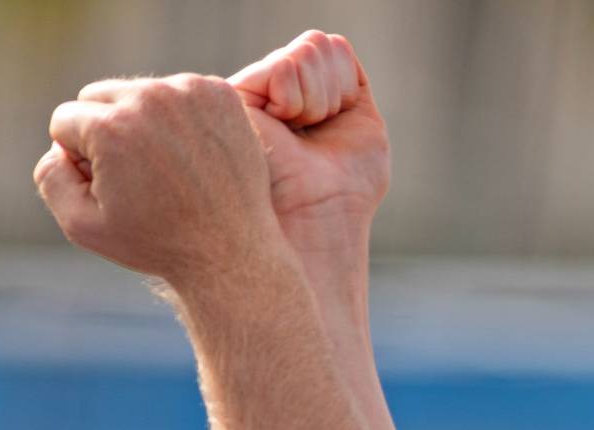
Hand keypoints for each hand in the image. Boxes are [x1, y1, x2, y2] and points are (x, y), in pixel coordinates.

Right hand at [37, 74, 283, 287]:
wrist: (233, 253)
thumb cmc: (158, 244)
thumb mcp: (82, 224)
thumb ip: (50, 176)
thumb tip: (59, 145)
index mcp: (110, 127)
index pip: (65, 121)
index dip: (81, 158)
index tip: (113, 186)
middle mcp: (150, 100)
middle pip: (99, 97)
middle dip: (107, 131)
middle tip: (138, 176)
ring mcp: (191, 93)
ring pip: (140, 92)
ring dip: (144, 121)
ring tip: (167, 168)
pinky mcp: (222, 94)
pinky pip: (180, 93)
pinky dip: (181, 118)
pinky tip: (192, 155)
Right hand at [229, 31, 389, 247]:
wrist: (318, 223)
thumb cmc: (343, 190)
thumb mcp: (361, 125)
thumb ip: (348, 78)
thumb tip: (329, 42)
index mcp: (297, 94)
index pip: (333, 50)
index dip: (346, 91)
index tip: (333, 131)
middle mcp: (268, 88)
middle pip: (319, 45)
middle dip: (333, 93)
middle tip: (314, 135)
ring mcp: (249, 89)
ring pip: (306, 52)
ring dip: (319, 100)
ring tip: (299, 135)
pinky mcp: (231, 93)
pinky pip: (288, 65)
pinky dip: (300, 101)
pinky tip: (282, 128)